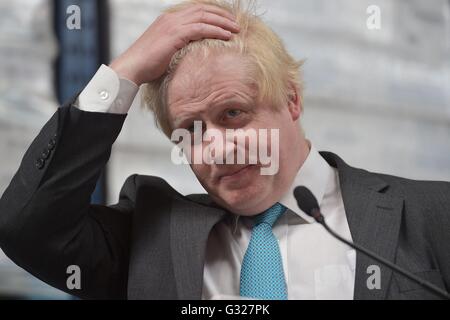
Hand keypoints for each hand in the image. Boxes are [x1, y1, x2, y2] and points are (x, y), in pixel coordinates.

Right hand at [109, 3, 239, 85]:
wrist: (133, 67)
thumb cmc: (147, 64)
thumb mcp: (165, 50)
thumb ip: (178, 45)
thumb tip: (192, 52)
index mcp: (168, 19)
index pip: (195, 10)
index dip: (213, 13)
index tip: (226, 20)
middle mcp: (171, 18)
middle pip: (203, 10)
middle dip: (222, 15)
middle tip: (236, 22)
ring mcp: (173, 24)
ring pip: (204, 17)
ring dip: (223, 22)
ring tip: (236, 29)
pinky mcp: (175, 34)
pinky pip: (201, 28)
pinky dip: (216, 31)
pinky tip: (226, 36)